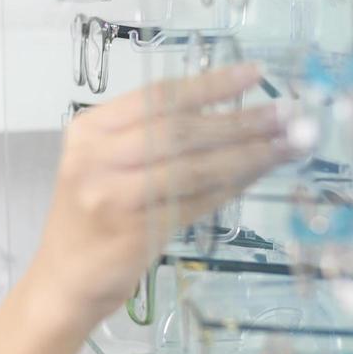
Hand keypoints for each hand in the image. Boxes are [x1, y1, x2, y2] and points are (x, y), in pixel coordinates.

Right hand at [29, 63, 305, 330]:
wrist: (64, 280)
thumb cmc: (93, 219)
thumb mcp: (107, 165)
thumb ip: (152, 139)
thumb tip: (234, 115)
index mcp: (90, 130)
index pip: (157, 96)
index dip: (210, 83)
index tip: (255, 73)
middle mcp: (96, 157)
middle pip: (180, 129)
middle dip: (240, 120)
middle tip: (288, 114)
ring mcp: (112, 196)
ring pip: (193, 166)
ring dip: (247, 154)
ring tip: (289, 144)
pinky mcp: (133, 232)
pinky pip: (194, 202)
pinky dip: (230, 187)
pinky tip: (258, 176)